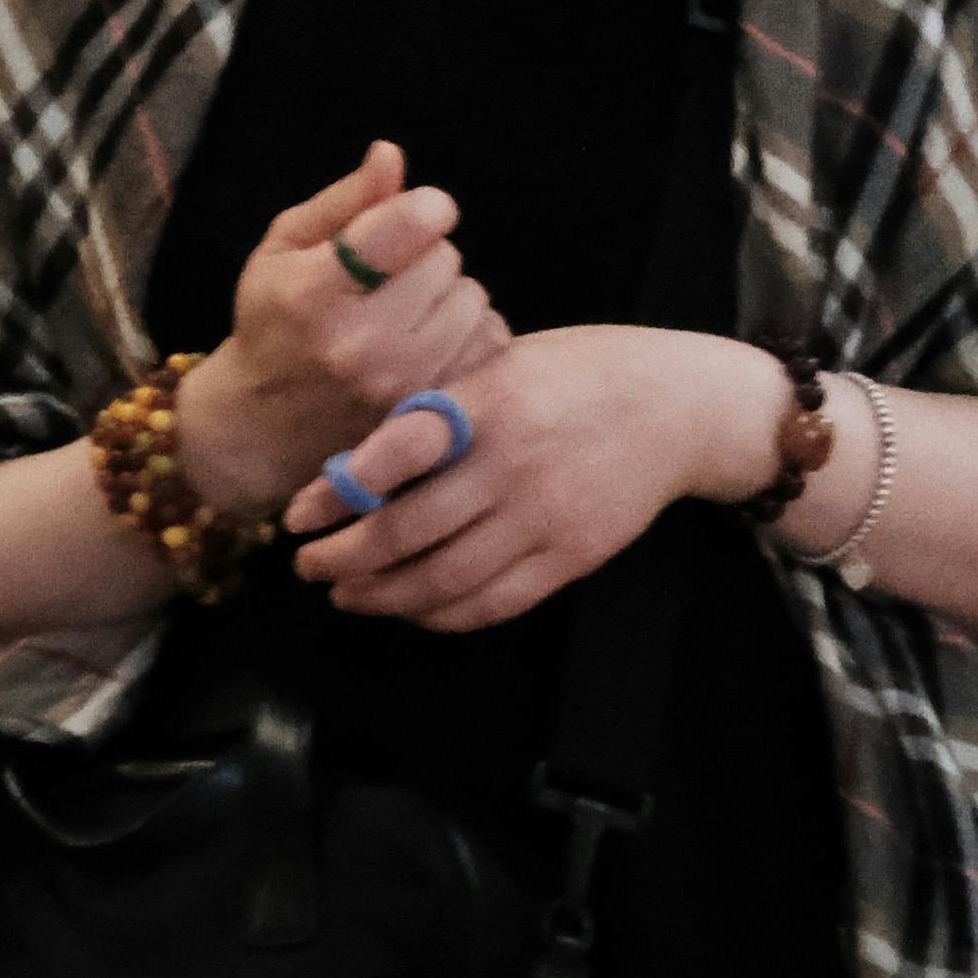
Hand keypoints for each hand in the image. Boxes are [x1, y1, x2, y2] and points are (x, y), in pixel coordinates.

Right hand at [173, 143, 505, 522]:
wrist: (262, 428)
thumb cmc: (274, 322)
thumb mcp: (286, 249)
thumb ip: (345, 201)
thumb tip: (391, 154)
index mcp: (315, 294)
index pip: (409, 224)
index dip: (423, 208)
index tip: (413, 217)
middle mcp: (361, 346)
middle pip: (445, 260)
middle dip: (426, 256)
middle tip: (392, 279)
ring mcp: (401, 387)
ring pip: (472, 300)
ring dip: (449, 296)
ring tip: (408, 314)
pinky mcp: (432, 414)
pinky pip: (488, 342)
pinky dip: (469, 334)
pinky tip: (431, 343)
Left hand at [285, 325, 781, 631]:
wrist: (679, 407)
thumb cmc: (579, 373)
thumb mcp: (504, 362)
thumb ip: (440, 410)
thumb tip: (357, 466)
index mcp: (488, 403)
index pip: (395, 453)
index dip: (337, 493)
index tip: (297, 515)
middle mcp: (512, 465)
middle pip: (406, 532)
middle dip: (342, 559)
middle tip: (308, 566)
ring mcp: (543, 518)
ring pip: (443, 580)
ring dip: (382, 597)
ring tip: (347, 595)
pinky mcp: (570, 558)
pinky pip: (492, 603)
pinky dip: (442, 615)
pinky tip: (412, 609)